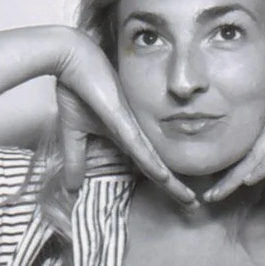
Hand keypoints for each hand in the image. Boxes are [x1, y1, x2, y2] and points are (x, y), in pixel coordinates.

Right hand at [54, 29, 195, 205]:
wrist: (71, 59)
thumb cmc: (77, 89)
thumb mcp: (73, 132)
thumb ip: (76, 159)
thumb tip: (73, 189)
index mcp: (126, 134)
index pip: (148, 165)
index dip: (163, 183)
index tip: (179, 199)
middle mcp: (134, 131)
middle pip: (158, 166)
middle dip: (175, 188)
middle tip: (193, 206)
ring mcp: (130, 125)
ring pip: (155, 161)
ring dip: (171, 183)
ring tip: (190, 200)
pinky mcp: (122, 118)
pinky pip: (139, 145)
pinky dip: (152, 163)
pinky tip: (165, 177)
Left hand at [204, 27, 264, 202]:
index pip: (257, 149)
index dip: (243, 169)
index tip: (229, 185)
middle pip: (248, 155)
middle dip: (229, 178)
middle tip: (210, 196)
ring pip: (255, 154)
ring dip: (236, 177)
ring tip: (216, 195)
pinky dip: (261, 165)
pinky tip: (248, 180)